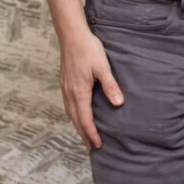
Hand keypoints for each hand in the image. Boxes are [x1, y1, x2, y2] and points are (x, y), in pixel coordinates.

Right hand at [59, 26, 122, 150]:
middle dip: (83, 134)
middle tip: (91, 147)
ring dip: (78, 125)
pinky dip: (74, 114)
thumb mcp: (103, 67)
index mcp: (79, 92)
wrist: (72, 35)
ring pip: (70, 113)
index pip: (85, 119)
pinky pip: (68, 105)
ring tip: (85, 134)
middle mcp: (69, 93)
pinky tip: (78, 114)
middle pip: (76, 120)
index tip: (98, 145)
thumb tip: (118, 103)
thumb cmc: (88, 49)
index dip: (91, 133)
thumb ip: (110, 86)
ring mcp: (65, 88)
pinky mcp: (65, 82)